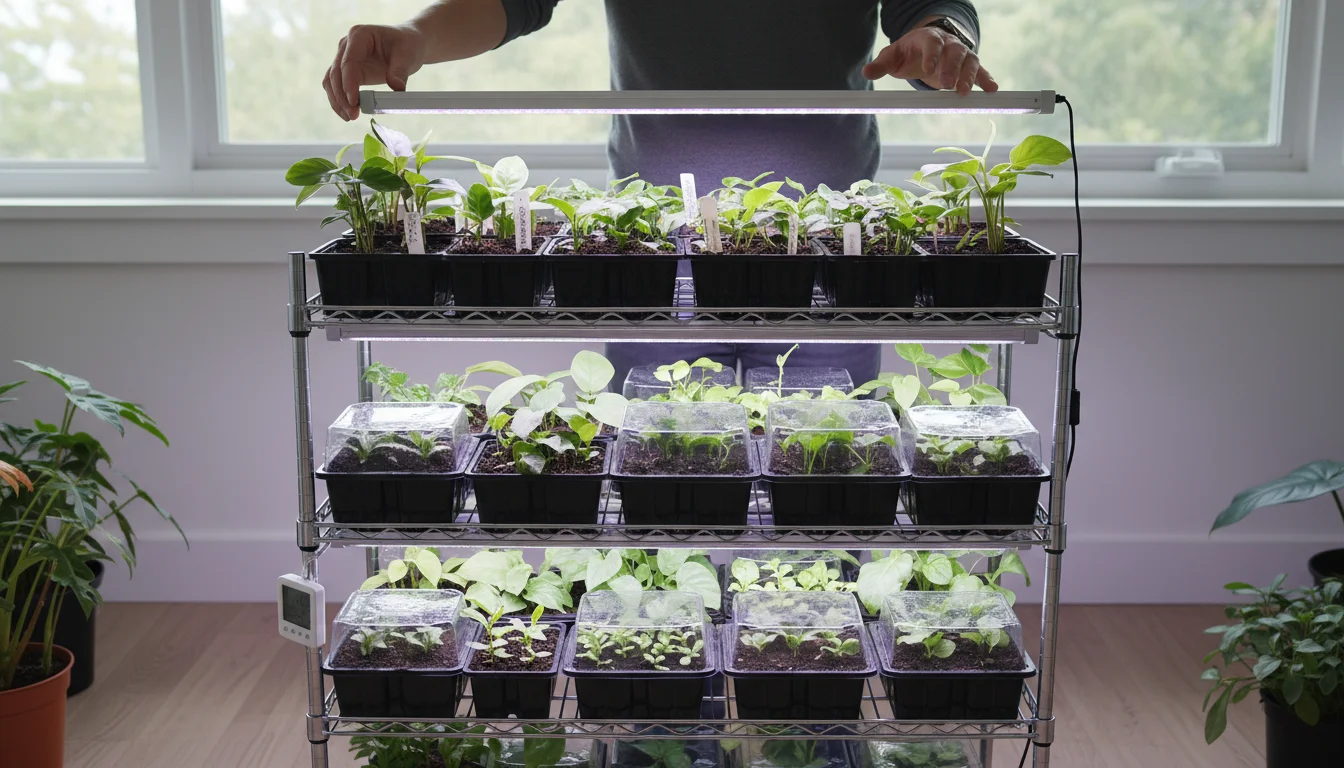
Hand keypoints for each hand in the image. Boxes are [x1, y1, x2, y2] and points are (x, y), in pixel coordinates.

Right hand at [323, 24, 426, 120]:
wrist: (407, 44)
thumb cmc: (407, 45)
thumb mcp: (408, 56)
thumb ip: (400, 71)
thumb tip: (397, 88)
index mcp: (360, 35)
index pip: (349, 61)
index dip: (348, 83)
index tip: (354, 102)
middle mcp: (347, 45)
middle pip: (336, 73)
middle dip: (342, 96)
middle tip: (353, 115)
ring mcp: (344, 57)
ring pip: (331, 80)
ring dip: (337, 100)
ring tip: (350, 117)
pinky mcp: (347, 70)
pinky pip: (337, 86)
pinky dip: (340, 100)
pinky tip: (349, 113)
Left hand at [862, 26, 996, 95]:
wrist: (928, 45)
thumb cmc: (909, 52)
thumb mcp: (893, 56)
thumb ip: (881, 64)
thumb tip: (865, 72)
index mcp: (928, 38)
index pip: (932, 44)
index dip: (932, 56)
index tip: (928, 70)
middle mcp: (948, 44)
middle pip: (954, 52)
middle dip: (952, 68)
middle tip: (948, 86)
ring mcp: (961, 54)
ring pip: (970, 61)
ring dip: (969, 76)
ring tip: (965, 92)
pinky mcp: (969, 65)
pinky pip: (980, 70)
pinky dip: (986, 79)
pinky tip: (992, 91)